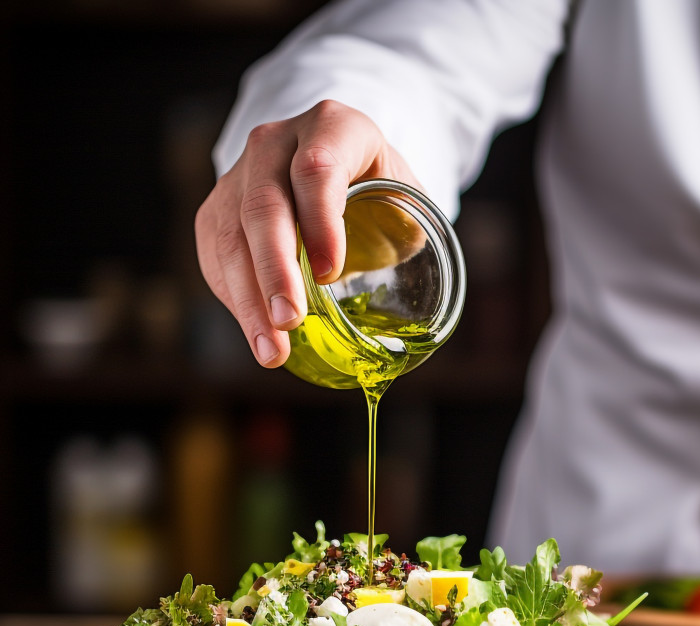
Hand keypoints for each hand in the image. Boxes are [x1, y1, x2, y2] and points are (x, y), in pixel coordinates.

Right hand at [195, 100, 419, 366]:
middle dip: (276, 271)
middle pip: (265, 206)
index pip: (318, 168)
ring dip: (249, 301)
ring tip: (271, 351)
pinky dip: (235, 300)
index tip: (330, 275)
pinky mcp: (218, 207)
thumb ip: (407, 234)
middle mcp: (277, 142)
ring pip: (230, 236)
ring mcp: (241, 173)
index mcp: (334, 126)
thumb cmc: (379, 188)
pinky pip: (215, 255)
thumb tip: (411, 306)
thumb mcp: (406, 198)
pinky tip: (257, 334)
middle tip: (290, 322)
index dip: (321, 222)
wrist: (333, 162)